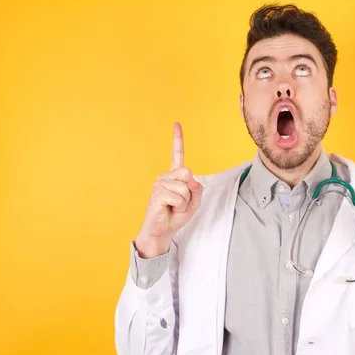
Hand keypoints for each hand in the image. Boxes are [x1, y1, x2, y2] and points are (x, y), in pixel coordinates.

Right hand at [135, 122, 203, 257]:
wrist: (162, 231)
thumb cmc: (176, 215)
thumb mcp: (194, 202)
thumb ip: (197, 189)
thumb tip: (191, 179)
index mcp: (174, 176)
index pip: (177, 155)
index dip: (177, 139)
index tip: (176, 123)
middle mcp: (165, 176)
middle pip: (188, 173)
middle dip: (190, 191)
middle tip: (180, 202)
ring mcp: (159, 183)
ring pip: (184, 187)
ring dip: (184, 202)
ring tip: (174, 207)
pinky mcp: (157, 193)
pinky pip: (179, 197)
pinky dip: (180, 206)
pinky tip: (170, 209)